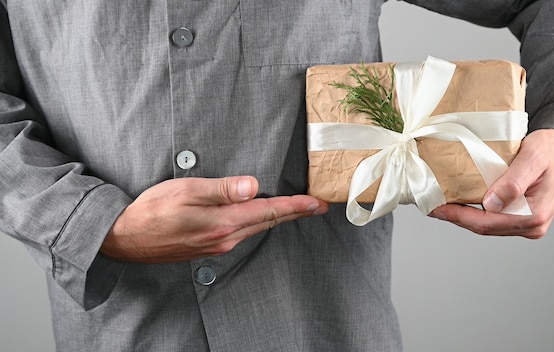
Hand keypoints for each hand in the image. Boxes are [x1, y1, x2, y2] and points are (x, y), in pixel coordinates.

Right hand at [101, 176, 327, 262]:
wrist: (125, 238)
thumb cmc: (152, 211)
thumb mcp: (186, 191)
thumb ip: (221, 189)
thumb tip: (253, 186)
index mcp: (223, 222)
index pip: (268, 211)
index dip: (295, 206)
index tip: (316, 203)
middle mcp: (225, 238)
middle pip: (267, 222)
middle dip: (294, 213)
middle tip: (316, 207)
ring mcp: (217, 245)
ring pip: (256, 229)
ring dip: (277, 218)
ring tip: (294, 210)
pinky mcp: (208, 247)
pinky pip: (242, 234)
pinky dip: (258, 224)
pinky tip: (259, 218)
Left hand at [429, 129, 553, 238]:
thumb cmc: (553, 149)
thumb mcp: (533, 159)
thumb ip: (513, 182)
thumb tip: (490, 204)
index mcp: (534, 216)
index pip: (486, 223)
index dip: (457, 217)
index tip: (436, 208)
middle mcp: (532, 226)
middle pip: (484, 228)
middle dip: (456, 219)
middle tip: (432, 208)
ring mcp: (529, 224)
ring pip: (488, 226)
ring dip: (464, 217)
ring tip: (442, 206)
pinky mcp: (525, 217)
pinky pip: (495, 220)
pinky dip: (476, 213)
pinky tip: (462, 205)